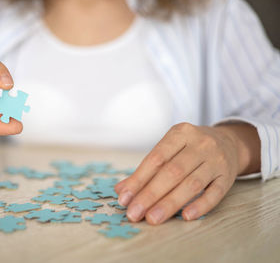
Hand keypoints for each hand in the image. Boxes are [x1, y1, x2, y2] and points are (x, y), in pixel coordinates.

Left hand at [115, 122, 259, 224]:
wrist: (229, 142)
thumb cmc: (190, 149)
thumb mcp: (169, 150)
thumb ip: (146, 170)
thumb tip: (121, 191)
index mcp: (180, 133)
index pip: (156, 158)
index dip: (138, 179)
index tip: (124, 198)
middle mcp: (200, 144)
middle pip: (172, 172)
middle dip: (150, 195)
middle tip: (134, 213)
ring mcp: (216, 160)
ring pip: (192, 184)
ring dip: (170, 203)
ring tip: (152, 218)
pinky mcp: (228, 176)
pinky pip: (215, 193)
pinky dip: (200, 206)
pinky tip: (185, 216)